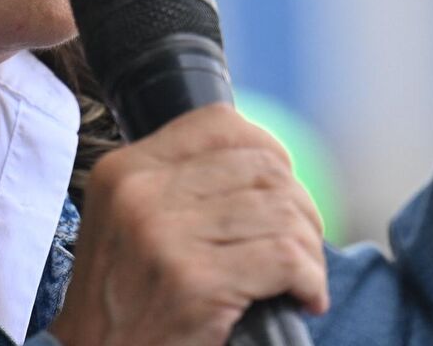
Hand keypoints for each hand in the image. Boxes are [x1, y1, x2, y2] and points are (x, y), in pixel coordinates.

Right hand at [48, 104, 328, 345]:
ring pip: (281, 211)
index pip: (219, 125)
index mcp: (123, 171)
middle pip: (261, 168)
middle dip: (298, 208)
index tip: (282, 193)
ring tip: (301, 278)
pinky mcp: (194, 283)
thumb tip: (265, 164)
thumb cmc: (124, 308)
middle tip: (300, 248)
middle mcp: (139, 193)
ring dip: (308, 249)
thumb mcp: (128, 229)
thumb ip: (177, 189)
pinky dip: (309, 279)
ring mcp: (164, 236)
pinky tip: (303, 297)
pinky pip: (286, 258)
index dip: (268, 154)